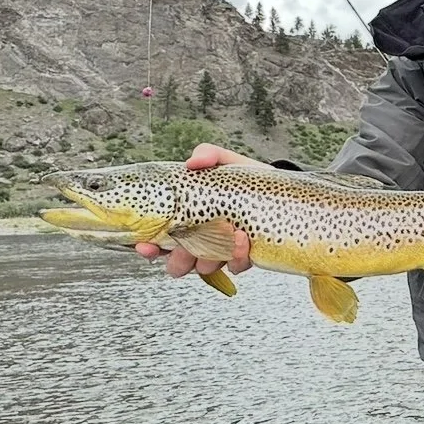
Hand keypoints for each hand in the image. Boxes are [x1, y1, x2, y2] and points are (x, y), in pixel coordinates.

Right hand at [135, 144, 261, 275]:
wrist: (278, 189)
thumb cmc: (244, 179)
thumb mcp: (225, 162)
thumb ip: (208, 155)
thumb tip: (193, 162)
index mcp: (186, 221)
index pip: (157, 242)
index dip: (148, 248)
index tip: (146, 245)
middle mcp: (200, 241)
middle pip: (177, 264)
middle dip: (179, 259)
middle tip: (188, 245)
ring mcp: (222, 251)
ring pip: (204, 268)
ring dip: (209, 256)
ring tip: (226, 234)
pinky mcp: (245, 257)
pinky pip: (236, 266)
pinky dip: (237, 255)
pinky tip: (243, 238)